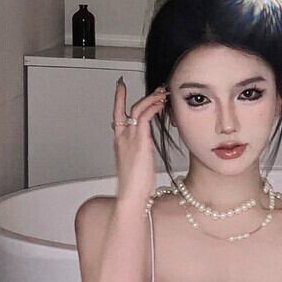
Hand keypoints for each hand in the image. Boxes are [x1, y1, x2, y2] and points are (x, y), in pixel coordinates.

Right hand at [111, 77, 165, 205]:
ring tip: (163, 94)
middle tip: (157, 89)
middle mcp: (122, 137)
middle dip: (143, 96)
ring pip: (138, 109)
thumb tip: (146, 149)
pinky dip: (153, 107)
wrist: (132, 195)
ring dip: (152, 99)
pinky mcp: (140, 141)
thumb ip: (140, 153)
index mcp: (120, 143)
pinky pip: (145, 117)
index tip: (121, 86)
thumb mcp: (137, 166)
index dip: (118, 99)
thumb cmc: (136, 186)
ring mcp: (129, 138)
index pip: (117, 115)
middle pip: (128, 108)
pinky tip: (161, 104)